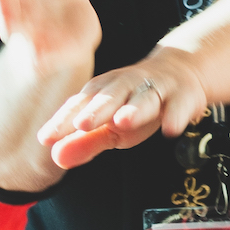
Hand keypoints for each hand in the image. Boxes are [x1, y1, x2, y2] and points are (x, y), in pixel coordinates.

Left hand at [38, 43, 210, 167]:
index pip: (80, 105)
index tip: (46, 138)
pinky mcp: (183, 96)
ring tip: (122, 121)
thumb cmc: (137, 103)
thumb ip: (85, 142)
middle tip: (81, 125)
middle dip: (96, 110)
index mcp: (103, 92)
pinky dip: (175, 116)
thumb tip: (56, 157)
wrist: (180, 72)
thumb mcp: (109, 125)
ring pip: (145, 97)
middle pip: (110, 97)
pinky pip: (179, 105)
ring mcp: (156, 89)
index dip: (64, 120)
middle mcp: (127, 86)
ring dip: (134, 108)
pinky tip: (169, 130)